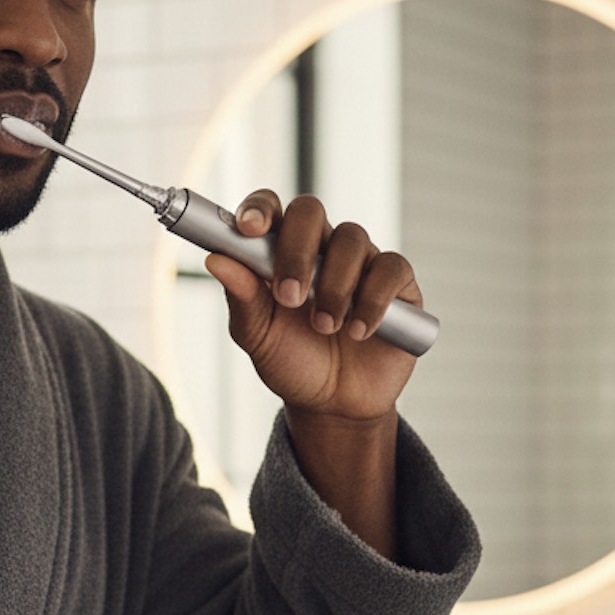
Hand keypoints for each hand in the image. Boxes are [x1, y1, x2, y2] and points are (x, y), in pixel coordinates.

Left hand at [204, 191, 421, 422]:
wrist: (335, 405)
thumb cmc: (292, 363)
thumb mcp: (258, 337)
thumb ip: (242, 298)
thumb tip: (216, 259)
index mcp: (279, 251)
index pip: (270, 209)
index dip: (259, 209)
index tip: (248, 229)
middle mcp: (320, 247)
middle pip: (310, 211)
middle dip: (297, 250)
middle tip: (289, 297)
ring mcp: (361, 261)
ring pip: (351, 239)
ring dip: (334, 286)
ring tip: (325, 328)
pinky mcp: (397, 283)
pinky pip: (391, 268)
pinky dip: (373, 300)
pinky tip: (359, 331)